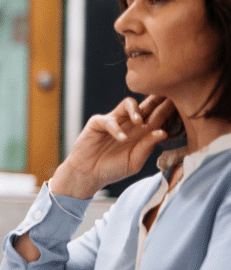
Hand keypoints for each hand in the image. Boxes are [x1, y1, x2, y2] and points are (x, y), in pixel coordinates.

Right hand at [53, 95, 174, 197]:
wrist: (88, 174)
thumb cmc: (112, 170)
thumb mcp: (134, 162)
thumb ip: (147, 147)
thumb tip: (162, 132)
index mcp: (141, 134)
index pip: (157, 117)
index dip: (167, 110)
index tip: (181, 104)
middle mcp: (129, 124)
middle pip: (145, 106)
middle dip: (156, 100)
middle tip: (166, 95)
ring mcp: (114, 121)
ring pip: (128, 104)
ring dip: (136, 109)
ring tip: (140, 121)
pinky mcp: (98, 123)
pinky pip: (110, 120)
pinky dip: (117, 129)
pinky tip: (122, 139)